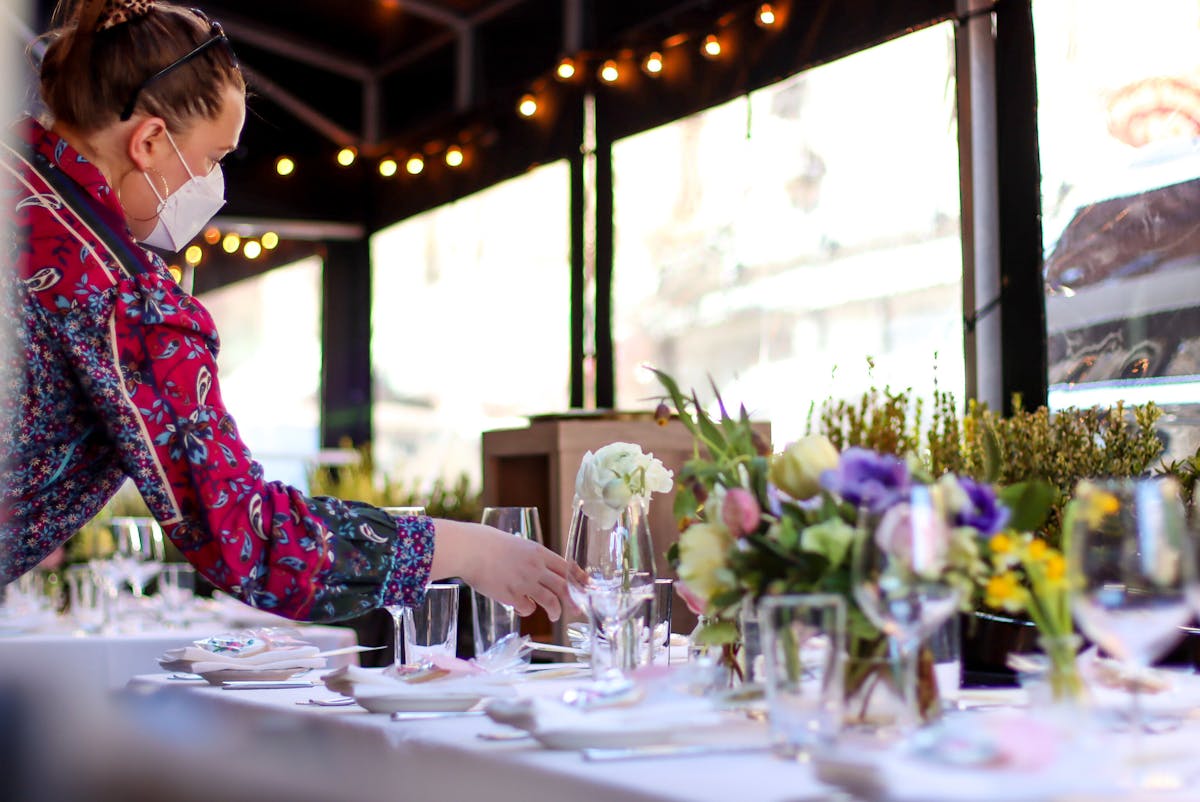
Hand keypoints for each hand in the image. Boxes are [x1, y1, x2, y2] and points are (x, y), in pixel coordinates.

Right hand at [430, 520, 576, 620]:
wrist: (470, 549)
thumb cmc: (489, 544)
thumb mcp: (518, 545)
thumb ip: (532, 559)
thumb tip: (544, 573)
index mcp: (539, 552)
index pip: (567, 567)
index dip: (579, 579)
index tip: (588, 586)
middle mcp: (536, 568)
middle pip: (564, 587)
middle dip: (574, 600)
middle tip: (578, 609)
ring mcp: (524, 582)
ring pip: (550, 601)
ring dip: (555, 611)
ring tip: (555, 616)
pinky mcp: (511, 595)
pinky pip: (527, 607)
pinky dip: (527, 609)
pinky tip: (521, 605)